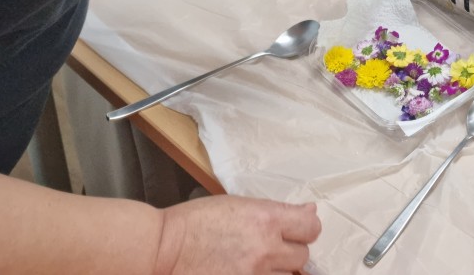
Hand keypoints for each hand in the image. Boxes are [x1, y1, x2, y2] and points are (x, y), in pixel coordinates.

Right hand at [154, 195, 320, 274]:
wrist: (162, 249)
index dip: (306, 228)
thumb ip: (276, 211)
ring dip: (276, 271)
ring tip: (254, 263)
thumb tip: (309, 212)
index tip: (298, 230)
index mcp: (266, 219)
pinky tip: (246, 272)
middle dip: (290, 252)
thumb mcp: (238, 205)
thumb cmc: (196, 222)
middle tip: (270, 248)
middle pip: (302, 255)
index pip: (311, 227)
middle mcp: (265, 249)